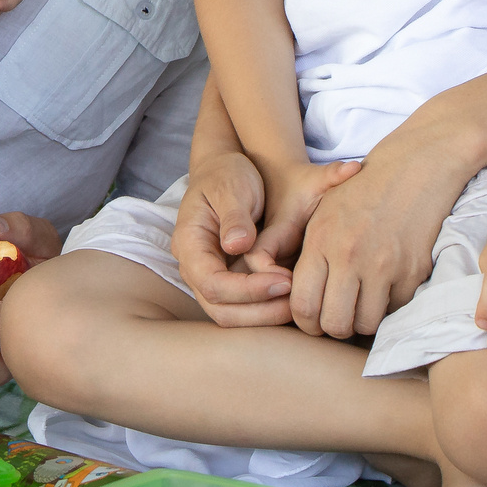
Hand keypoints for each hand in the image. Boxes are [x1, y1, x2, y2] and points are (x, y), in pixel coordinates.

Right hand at [172, 152, 355, 326]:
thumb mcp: (232, 187)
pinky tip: (289, 301)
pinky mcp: (224, 280)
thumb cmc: (227, 175)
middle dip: (259, 312)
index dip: (248, 290)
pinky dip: (264, 309)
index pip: (213, 283)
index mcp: (188, 243)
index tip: (284, 281)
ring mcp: (207, 276)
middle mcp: (193, 267)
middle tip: (295, 300)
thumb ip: (234, 216)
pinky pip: (240, 307)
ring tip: (297, 303)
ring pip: (230, 315)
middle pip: (220, 309)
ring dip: (264, 316)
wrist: (224, 170)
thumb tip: (236, 245)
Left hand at [291, 130, 471, 340]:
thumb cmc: (364, 190)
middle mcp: (350, 256)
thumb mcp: (324, 213)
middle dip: (334, 328)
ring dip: (363, 320)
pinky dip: (390, 306)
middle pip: (334, 323)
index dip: (307, 323)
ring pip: (366, 324)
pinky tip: (387, 287)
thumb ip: (310, 257)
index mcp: (321, 240)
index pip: (302, 305)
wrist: (415, 166)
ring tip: (363, 303)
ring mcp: (384, 266)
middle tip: (339, 317)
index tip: (314, 320)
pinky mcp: (413, 271)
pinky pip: (396, 310)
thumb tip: (300, 300)